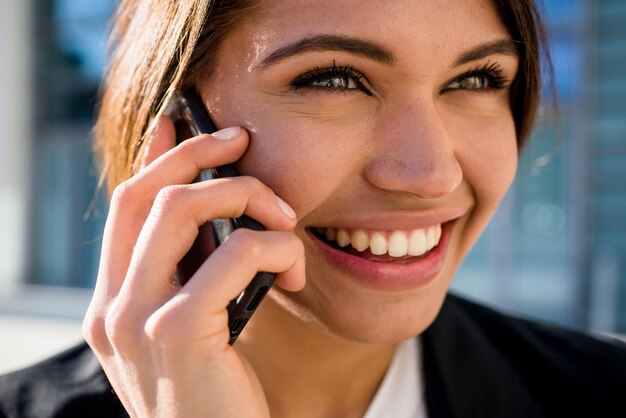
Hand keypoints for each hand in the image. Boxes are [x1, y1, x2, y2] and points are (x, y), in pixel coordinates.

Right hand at [83, 117, 304, 416]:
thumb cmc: (218, 397)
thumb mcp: (195, 332)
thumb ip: (191, 279)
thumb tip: (214, 220)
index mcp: (113, 306)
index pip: (123, 210)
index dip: (153, 159)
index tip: (180, 124)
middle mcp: (112, 309)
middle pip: (145, 195)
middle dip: (199, 155)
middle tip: (242, 141)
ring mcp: (138, 320)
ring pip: (182, 207)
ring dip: (248, 196)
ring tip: (285, 219)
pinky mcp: (180, 332)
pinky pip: (237, 252)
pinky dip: (277, 245)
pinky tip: (295, 267)